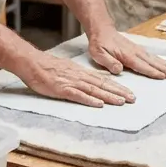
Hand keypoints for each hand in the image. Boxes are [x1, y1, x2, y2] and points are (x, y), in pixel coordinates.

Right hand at [16, 51, 136, 107]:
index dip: (117, 87)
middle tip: (133, 99)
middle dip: (119, 92)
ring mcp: (71, 83)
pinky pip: (78, 95)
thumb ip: (79, 77)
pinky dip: (89, 99)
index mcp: (81, 73)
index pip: (103, 80)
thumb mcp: (67, 69)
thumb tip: (91, 83)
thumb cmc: (47, 68)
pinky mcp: (62, 89)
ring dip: (109, 96)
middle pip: (103, 85)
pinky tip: (99, 104)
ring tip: (122, 102)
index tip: (129, 93)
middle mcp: (79, 77)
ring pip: (94, 90)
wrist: (32, 62)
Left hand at [88, 28, 165, 79]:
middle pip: (152, 62)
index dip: (152, 71)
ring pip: (154, 59)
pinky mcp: (138, 49)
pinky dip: (161, 60)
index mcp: (126, 55)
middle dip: (164, 69)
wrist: (102, 30)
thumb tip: (119, 69)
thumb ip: (108, 62)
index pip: (141, 65)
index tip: (163, 76)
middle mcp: (135, 52)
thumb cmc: (99, 44)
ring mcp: (138, 50)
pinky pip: (152, 56)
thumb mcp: (98, 53)